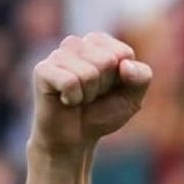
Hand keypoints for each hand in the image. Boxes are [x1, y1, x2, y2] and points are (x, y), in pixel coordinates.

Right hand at [31, 33, 152, 153]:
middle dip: (105, 86)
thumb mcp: (132, 98)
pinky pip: (70, 81)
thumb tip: (125, 65)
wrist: (75, 139)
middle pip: (107, 60)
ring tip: (79, 98)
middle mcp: (77, 44)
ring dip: (89, 94)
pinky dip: (73, 98)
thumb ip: (141, 78)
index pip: (124, 53)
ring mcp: (57, 55)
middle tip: (92, 95)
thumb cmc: (102, 113)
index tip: (109, 88)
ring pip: (89, 73)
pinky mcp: (42, 70)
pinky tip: (66, 100)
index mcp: (99, 44)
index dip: (122, 78)